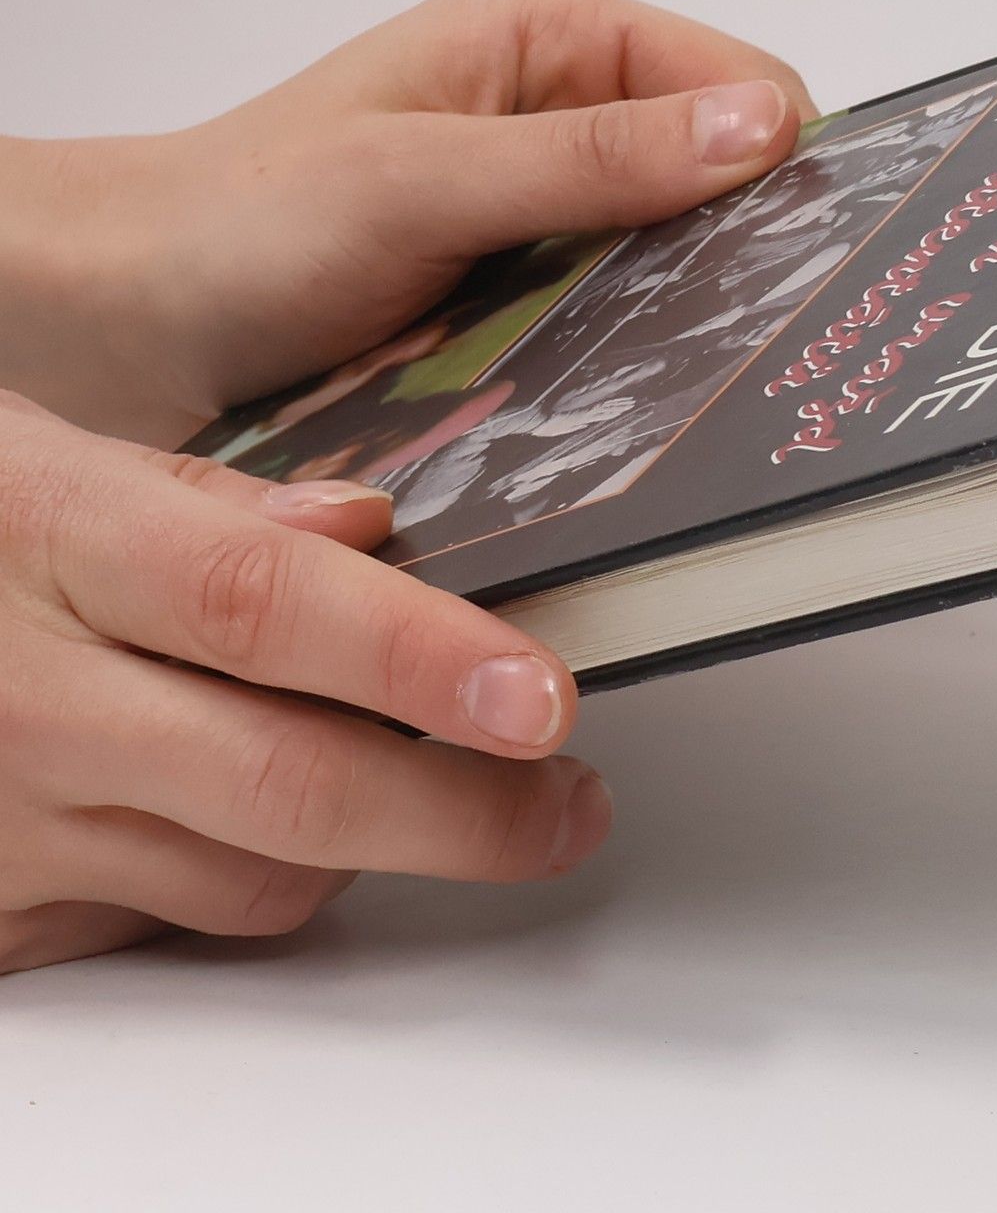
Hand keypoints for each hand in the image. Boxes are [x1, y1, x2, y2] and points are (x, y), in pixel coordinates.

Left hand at [0, 0, 813, 440]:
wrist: (121, 321)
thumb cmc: (236, 224)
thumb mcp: (418, 180)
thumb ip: (591, 158)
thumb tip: (759, 131)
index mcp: (557, 31)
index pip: (744, 83)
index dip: (787, 167)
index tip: (819, 260)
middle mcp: (570, 104)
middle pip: (726, 171)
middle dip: (746, 248)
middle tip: (760, 334)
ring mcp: (553, 199)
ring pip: (686, 251)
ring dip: (689, 311)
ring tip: (697, 375)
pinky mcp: (533, 278)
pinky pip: (631, 309)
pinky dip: (639, 352)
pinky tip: (628, 395)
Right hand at [0, 392, 609, 975]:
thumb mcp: (40, 445)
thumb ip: (210, 493)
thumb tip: (371, 527)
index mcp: (53, 539)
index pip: (261, 601)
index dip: (417, 656)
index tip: (544, 695)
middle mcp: (23, 694)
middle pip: (280, 782)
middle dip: (460, 814)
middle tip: (568, 806)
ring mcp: (1, 818)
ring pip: (245, 877)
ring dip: (372, 845)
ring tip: (451, 792)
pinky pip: (163, 922)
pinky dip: (253, 876)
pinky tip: (279, 813)